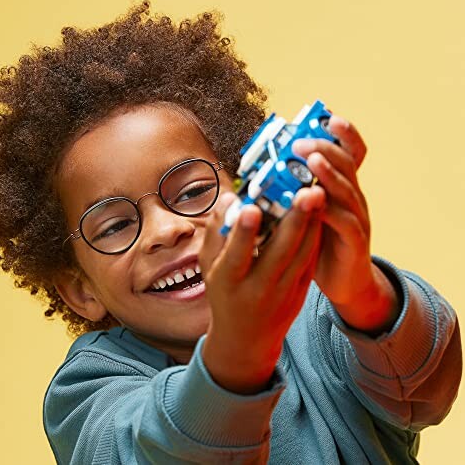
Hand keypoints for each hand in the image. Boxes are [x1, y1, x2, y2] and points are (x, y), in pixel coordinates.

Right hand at [199, 191, 321, 393]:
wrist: (246, 339)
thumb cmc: (224, 293)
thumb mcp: (209, 267)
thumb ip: (216, 233)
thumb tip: (230, 198)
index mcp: (228, 281)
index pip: (237, 255)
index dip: (244, 232)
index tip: (252, 207)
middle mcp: (257, 288)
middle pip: (280, 252)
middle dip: (294, 219)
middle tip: (307, 191)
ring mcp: (283, 292)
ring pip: (302, 254)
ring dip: (312, 223)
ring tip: (319, 194)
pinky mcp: (300, 293)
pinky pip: (310, 261)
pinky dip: (316, 237)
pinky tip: (320, 214)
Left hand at [292, 116, 399, 332]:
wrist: (344, 282)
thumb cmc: (320, 242)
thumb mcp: (308, 212)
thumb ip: (294, 193)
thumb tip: (262, 172)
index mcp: (341, 188)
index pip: (349, 154)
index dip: (343, 135)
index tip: (328, 117)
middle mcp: (353, 198)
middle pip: (346, 164)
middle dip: (325, 147)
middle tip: (301, 141)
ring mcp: (357, 218)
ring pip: (347, 190)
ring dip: (329, 173)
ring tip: (312, 159)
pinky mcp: (355, 241)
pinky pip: (345, 222)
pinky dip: (330, 210)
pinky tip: (314, 202)